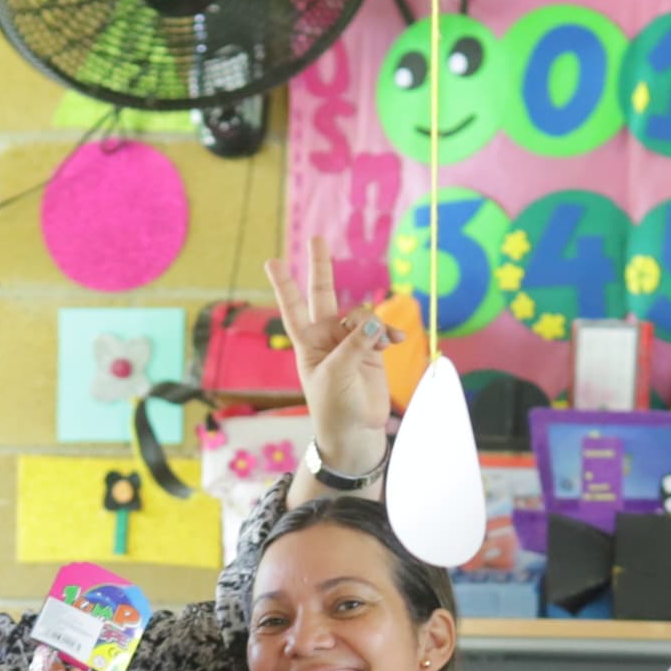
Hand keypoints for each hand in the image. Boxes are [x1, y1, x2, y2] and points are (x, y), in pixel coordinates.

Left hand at [270, 248, 395, 480]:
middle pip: (323, 294)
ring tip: (382, 344)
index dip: (284, 285)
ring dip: (373, 325)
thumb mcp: (336, 374)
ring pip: (361, 314)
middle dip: (321, 267)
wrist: (356, 432)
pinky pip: (382, 329)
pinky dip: (390, 332)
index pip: (293, 308)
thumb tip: (376, 322)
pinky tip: (396, 340)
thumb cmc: (335, 407)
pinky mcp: (373, 349)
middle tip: (316, 238)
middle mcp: (327, 336)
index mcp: (308, 342)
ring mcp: (351, 341)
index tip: (273, 261)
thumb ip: (355, 344)